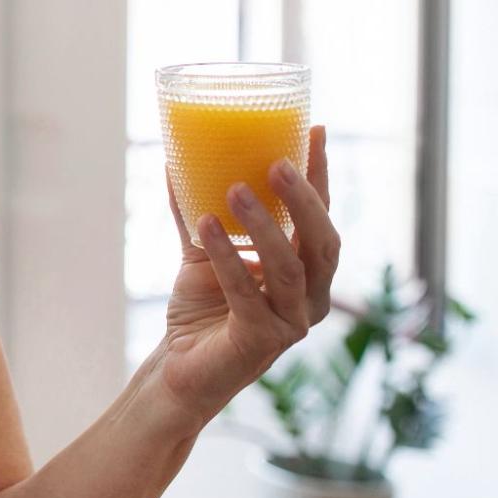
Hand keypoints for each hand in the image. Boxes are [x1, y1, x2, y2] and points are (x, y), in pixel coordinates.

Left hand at [154, 125, 341, 427]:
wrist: (181, 367)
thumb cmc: (202, 309)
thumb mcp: (202, 251)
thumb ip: (197, 211)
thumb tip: (175, 159)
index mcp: (307, 272)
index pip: (323, 217)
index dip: (321, 176)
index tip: (314, 130)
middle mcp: (310, 297)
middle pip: (322, 241)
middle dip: (304, 198)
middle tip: (276, 161)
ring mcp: (291, 323)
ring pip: (289, 267)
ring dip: (264, 224)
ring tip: (234, 187)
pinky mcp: (262, 341)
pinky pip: (247, 292)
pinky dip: (226, 256)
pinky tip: (207, 226)